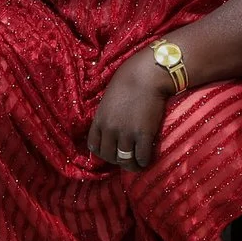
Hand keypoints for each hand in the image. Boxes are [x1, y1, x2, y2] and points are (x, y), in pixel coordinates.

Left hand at [86, 51, 173, 170]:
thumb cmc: (129, 81)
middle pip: (109, 156)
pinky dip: (144, 161)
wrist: (147, 74)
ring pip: (125, 160)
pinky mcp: (143, 134)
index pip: (94, 147)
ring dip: (131, 166)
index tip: (112, 152)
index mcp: (99, 120)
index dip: (103, 153)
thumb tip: (111, 129)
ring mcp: (126, 133)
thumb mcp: (109, 99)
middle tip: (126, 159)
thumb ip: (108, 116)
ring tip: (137, 165)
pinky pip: (142, 157)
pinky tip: (147, 159)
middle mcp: (110, 129)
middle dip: (117, 160)